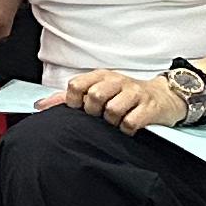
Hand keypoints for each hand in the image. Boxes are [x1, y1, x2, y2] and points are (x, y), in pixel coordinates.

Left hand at [57, 66, 188, 132]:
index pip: (76, 85)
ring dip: (111, 122)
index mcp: (101, 76)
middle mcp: (117, 81)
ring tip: (116, 121)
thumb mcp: (98, 89)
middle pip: (93, 96)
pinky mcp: (150, 108)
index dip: (73, 101)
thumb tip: (39, 105)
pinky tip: (129, 127)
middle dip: (94, 112)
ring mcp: (135, 93)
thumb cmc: (125, 95)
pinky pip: (130, 123)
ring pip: (112, 110)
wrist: (165, 97)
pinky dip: (126, 129)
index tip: (80, 110)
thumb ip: (70, 98)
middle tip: (101, 116)